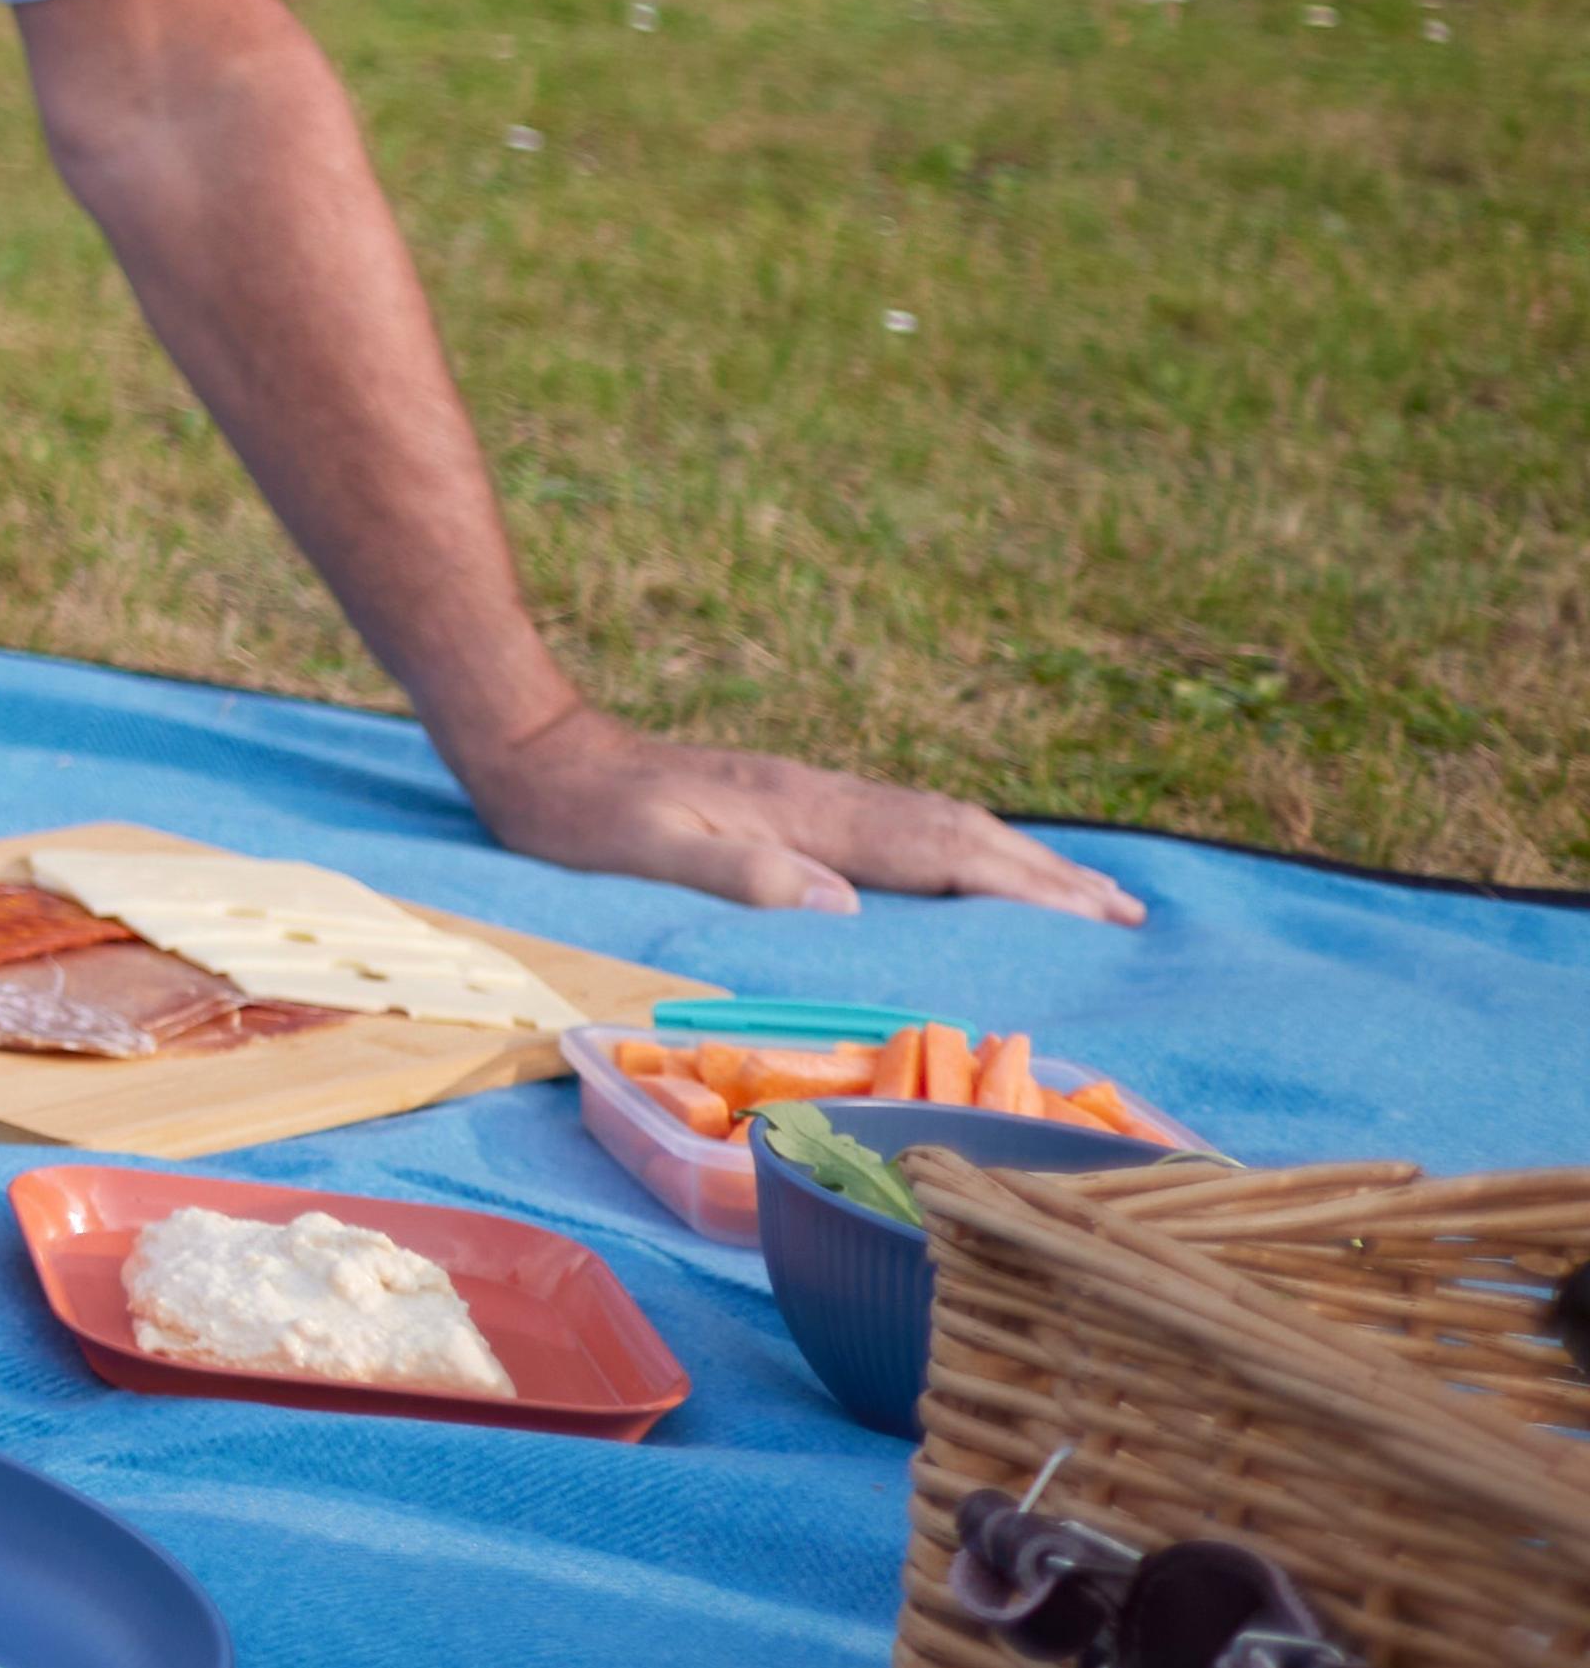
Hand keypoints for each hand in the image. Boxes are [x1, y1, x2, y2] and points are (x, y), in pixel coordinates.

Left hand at [442, 702, 1136, 921]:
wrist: (537, 748)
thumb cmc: (581, 816)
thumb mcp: (644, 849)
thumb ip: (737, 872)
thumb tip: (841, 905)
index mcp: (804, 818)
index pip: (939, 855)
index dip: (1022, 889)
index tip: (1099, 918)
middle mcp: (823, 799)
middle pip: (961, 834)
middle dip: (1048, 876)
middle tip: (1131, 914)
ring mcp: (810, 795)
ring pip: (938, 824)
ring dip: (1016, 858)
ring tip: (1085, 892)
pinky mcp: (790, 799)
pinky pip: (903, 824)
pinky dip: (961, 846)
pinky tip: (973, 863)